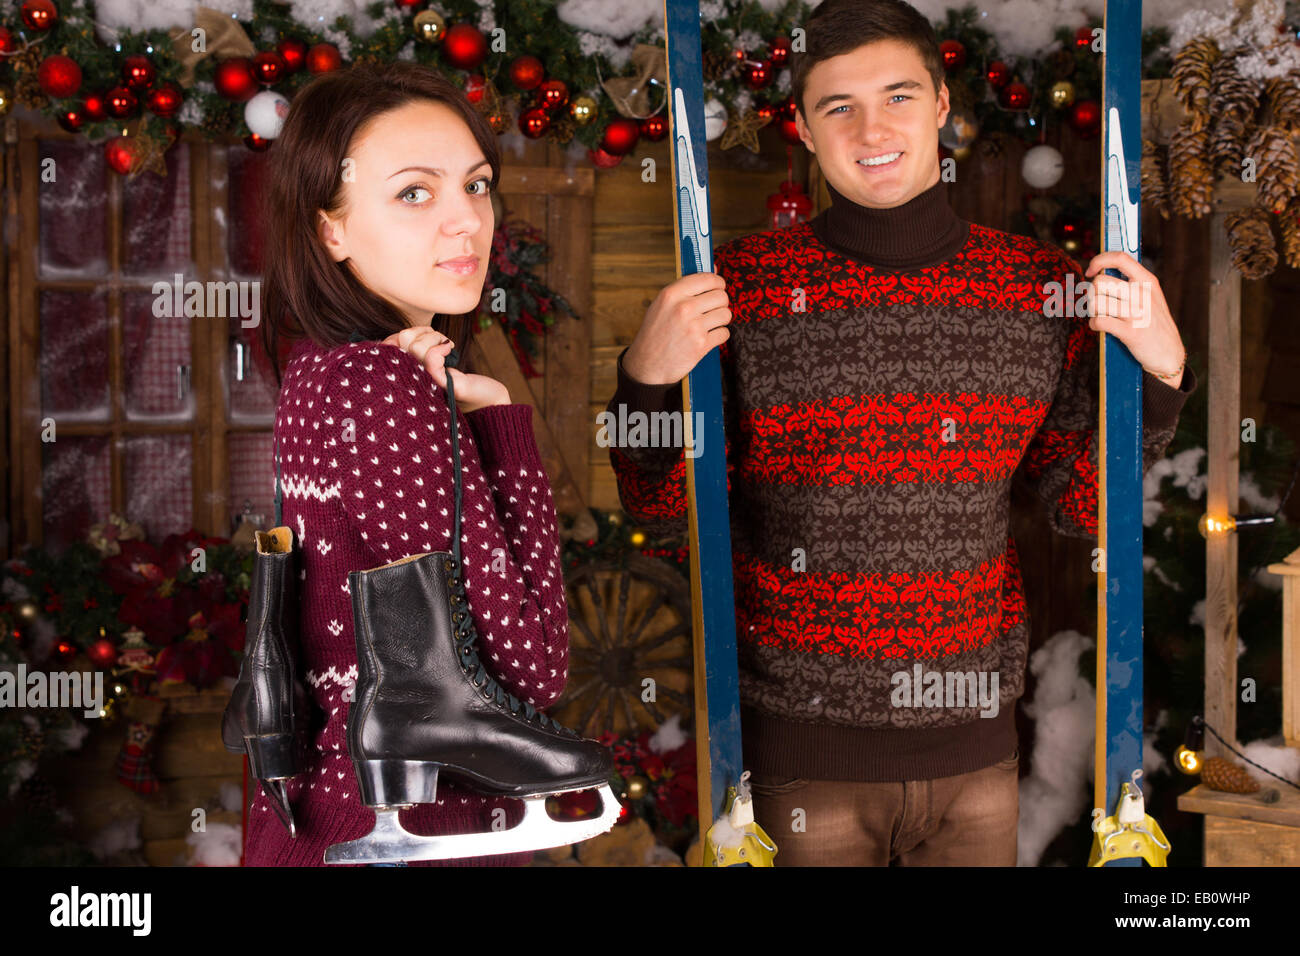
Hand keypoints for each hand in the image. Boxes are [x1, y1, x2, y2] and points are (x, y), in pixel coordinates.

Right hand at [381, 326, 510, 412]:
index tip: (419, 337)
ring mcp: (425, 384)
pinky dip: (441, 347)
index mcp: (406, 374)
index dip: (399, 336)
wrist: (486, 401)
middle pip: (402, 339)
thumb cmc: (460, 381)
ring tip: (445, 346)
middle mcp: (411, 381)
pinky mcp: (443, 385)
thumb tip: (397, 337)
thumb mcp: (434, 365)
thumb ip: (416, 353)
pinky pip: (431, 358)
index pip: (388, 346)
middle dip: (421, 331)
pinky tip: (450, 349)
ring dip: (435, 337)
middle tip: (438, 341)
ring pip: (417, 346)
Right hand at [623, 271, 731, 384]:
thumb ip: (687, 287)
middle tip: (711, 310)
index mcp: (672, 294)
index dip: (717, 283)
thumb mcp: (663, 304)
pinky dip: (718, 336)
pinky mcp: (701, 345)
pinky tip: (706, 337)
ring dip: (721, 320)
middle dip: (720, 303)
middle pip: (721, 296)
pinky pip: (724, 333)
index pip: (708, 279)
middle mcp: (683, 308)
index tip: (716, 289)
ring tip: (709, 324)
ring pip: (726, 314)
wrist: (648, 364)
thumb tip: (715, 269)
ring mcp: (694, 327)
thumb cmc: (656, 332)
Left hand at [1083, 251, 1184, 387]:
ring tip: (1101, 315)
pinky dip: (1094, 325)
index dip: (1099, 260)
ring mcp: (1137, 313)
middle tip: (1098, 303)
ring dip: (1092, 310)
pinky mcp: (1130, 332)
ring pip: (1096, 301)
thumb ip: (1132, 283)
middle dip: (1092, 293)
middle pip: (1100, 282)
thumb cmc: (1154, 324)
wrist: (1169, 354)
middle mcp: (1142, 294)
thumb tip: (1102, 272)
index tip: (1090, 271)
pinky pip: (1098, 321)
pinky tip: (1101, 327)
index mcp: (1148, 281)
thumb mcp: (1151, 297)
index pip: (1120, 258)